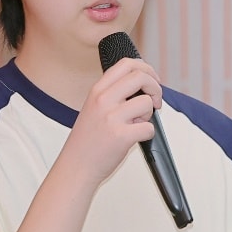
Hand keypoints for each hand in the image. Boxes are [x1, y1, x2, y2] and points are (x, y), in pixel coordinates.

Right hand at [60, 57, 161, 185]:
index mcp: (97, 91)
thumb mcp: (93, 108)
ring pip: (147, 103)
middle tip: (155, 101)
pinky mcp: (121, 136)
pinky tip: (135, 138)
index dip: (146, 69)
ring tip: (136, 124)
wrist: (75, 167)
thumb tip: (143, 83)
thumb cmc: (87, 141)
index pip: (126, 64)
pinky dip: (148, 134)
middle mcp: (103, 100)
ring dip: (149, 114)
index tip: (152, 80)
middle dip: (155, 88)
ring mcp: (112, 118)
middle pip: (140, 77)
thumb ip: (113, 94)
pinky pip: (149, 128)